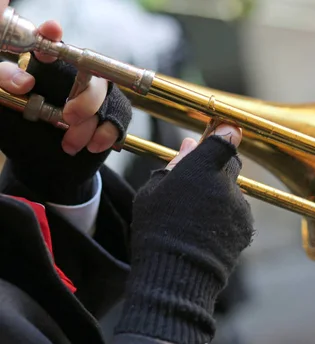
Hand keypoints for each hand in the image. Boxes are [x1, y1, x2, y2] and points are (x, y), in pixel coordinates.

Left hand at [0, 20, 131, 203]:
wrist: (47, 169)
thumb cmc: (23, 137)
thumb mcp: (7, 113)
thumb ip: (6, 88)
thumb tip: (23, 81)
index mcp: (46, 72)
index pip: (49, 47)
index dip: (52, 36)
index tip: (53, 29)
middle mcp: (74, 79)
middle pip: (89, 74)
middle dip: (83, 99)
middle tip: (68, 118)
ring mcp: (96, 97)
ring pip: (104, 99)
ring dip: (88, 126)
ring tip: (69, 145)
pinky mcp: (112, 115)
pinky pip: (119, 117)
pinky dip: (105, 134)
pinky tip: (92, 146)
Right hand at [116, 125, 252, 342]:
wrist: (178, 272)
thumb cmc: (157, 228)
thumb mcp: (154, 191)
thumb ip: (176, 164)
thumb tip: (189, 144)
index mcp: (202, 168)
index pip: (225, 138)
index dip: (225, 133)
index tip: (221, 132)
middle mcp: (227, 183)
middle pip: (231, 163)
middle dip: (218, 167)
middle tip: (197, 181)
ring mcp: (240, 206)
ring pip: (234, 190)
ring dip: (221, 194)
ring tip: (196, 215)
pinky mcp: (247, 226)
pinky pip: (238, 212)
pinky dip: (226, 215)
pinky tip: (206, 230)